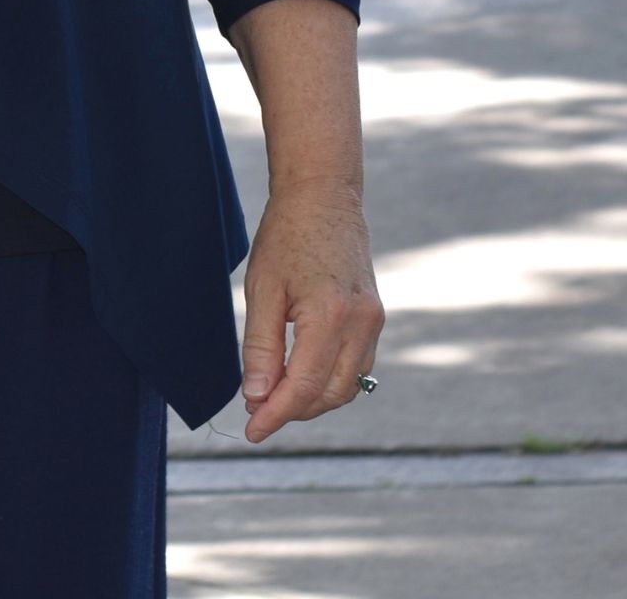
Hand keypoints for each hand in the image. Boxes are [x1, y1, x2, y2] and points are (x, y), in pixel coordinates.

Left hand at [238, 176, 382, 443]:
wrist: (323, 196)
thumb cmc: (286, 235)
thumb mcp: (262, 288)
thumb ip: (260, 346)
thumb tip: (256, 397)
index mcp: (332, 316)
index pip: (303, 387)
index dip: (276, 415)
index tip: (252, 431)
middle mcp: (362, 325)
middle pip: (328, 394)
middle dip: (292, 410)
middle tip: (256, 411)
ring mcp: (374, 322)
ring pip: (346, 386)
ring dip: (312, 399)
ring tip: (273, 396)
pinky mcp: (375, 318)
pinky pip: (356, 366)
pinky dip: (328, 380)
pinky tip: (299, 375)